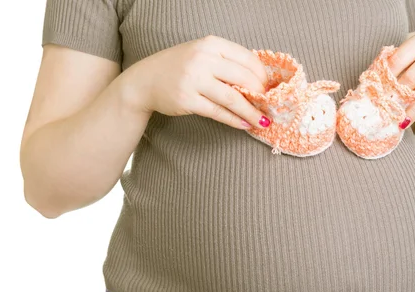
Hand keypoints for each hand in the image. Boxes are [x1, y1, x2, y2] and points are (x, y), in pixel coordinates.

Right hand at [124, 35, 269, 129]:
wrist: (145, 80)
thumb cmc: (179, 68)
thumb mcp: (202, 55)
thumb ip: (226, 63)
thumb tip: (259, 82)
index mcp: (211, 44)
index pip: (248, 59)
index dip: (263, 76)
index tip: (270, 89)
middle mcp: (203, 59)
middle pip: (244, 79)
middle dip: (261, 95)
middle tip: (269, 107)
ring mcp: (194, 79)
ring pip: (233, 98)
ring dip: (251, 112)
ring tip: (262, 122)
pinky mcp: (187, 99)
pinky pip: (218, 112)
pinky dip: (234, 120)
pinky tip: (245, 125)